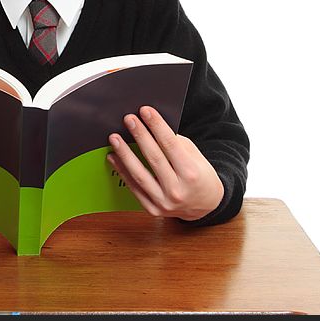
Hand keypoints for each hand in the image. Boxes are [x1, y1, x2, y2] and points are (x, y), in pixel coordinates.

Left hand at [107, 106, 223, 220]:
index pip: (170, 145)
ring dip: (124, 154)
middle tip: (129, 119)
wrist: (205, 205)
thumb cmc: (199, 175)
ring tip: (115, 138)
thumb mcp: (194, 156)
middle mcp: (177, 190)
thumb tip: (151, 125)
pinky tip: (114, 157)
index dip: (157, 126)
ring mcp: (164, 202)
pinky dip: (122, 171)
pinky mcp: (152, 209)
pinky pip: (134, 188)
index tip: (145, 111)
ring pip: (139, 174)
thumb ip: (175, 143)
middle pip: (154, 158)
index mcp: (191, 173)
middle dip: (140, 135)